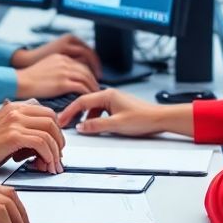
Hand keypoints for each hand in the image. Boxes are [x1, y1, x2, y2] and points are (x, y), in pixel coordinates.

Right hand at [0, 100, 65, 172]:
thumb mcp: (7, 133)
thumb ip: (25, 133)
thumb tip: (45, 146)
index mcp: (15, 108)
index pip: (48, 113)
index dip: (56, 131)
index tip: (56, 146)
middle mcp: (16, 111)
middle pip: (52, 121)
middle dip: (59, 141)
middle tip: (58, 157)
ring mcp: (14, 122)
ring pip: (49, 132)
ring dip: (55, 152)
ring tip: (52, 166)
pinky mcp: (12, 136)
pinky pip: (41, 142)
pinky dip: (48, 155)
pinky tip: (44, 164)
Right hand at [15, 53, 97, 98]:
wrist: (19, 81)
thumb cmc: (28, 79)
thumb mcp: (45, 67)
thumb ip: (57, 69)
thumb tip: (65, 79)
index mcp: (60, 57)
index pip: (81, 63)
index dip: (88, 73)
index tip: (92, 81)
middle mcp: (64, 62)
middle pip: (86, 70)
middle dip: (94, 80)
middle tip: (97, 90)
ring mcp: (64, 71)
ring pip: (87, 78)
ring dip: (93, 88)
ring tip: (94, 97)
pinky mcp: (63, 83)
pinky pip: (81, 87)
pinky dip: (87, 94)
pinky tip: (88, 100)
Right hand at [57, 88, 191, 137]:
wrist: (160, 118)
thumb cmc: (143, 118)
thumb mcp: (116, 125)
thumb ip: (96, 126)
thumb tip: (80, 127)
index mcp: (108, 95)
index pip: (81, 101)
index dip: (69, 111)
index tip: (61, 120)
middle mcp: (110, 95)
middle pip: (86, 103)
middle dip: (75, 114)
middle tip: (66, 124)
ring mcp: (115, 100)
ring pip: (94, 108)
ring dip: (86, 117)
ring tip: (81, 128)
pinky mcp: (119, 107)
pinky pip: (102, 111)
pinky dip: (96, 118)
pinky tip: (96, 126)